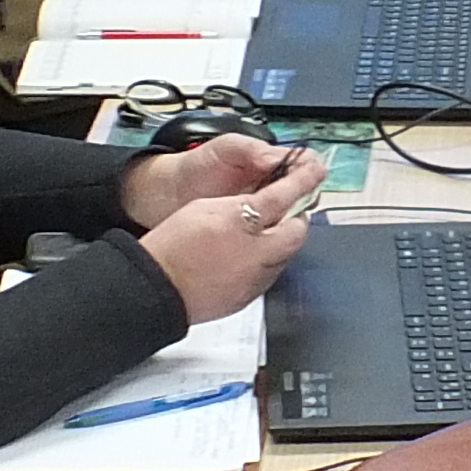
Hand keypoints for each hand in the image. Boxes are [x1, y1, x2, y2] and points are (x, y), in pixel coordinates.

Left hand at [120, 129, 304, 228]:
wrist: (167, 194)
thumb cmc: (195, 166)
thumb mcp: (225, 148)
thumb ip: (252, 149)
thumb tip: (279, 158)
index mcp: (268, 161)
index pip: (303, 163)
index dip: (310, 171)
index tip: (312, 177)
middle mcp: (269, 185)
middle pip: (302, 191)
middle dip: (304, 197)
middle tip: (300, 202)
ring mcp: (261, 209)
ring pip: (289, 214)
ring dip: (291, 218)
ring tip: (287, 220)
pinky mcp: (250, 229)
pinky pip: (271, 232)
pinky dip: (274, 234)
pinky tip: (270, 235)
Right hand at [136, 148, 323, 323]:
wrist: (156, 287)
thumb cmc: (172, 247)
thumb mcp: (204, 207)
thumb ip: (238, 202)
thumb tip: (262, 202)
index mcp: (242, 221)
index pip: (284, 195)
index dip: (302, 182)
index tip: (314, 173)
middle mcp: (256, 252)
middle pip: (296, 229)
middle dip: (296, 217)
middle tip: (286, 208)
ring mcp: (256, 277)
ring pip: (286, 254)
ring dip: (282, 240)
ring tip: (262, 234)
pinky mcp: (250, 296)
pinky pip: (270, 275)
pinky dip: (266, 263)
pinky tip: (248, 258)